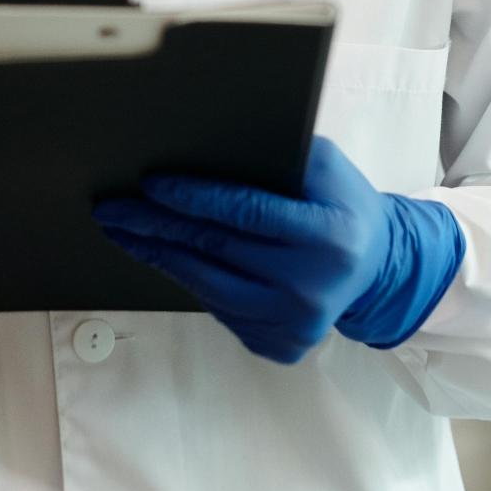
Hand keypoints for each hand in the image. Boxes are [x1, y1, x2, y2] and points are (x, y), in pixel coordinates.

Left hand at [93, 136, 463, 364]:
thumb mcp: (329, 169)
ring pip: (208, 287)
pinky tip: (164, 256)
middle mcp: (311, 289)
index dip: (194, 198)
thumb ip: (280, 156)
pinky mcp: (280, 346)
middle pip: (216, 250)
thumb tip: (208, 144)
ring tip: (125, 233)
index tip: (150, 184)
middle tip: (114, 210)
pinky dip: (189, 280)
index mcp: (328, 238)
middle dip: (157, 226)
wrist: (377, 268)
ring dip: (159, 256)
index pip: (247, 213)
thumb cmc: (344, 207)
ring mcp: (294, 325)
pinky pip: (220, 310)